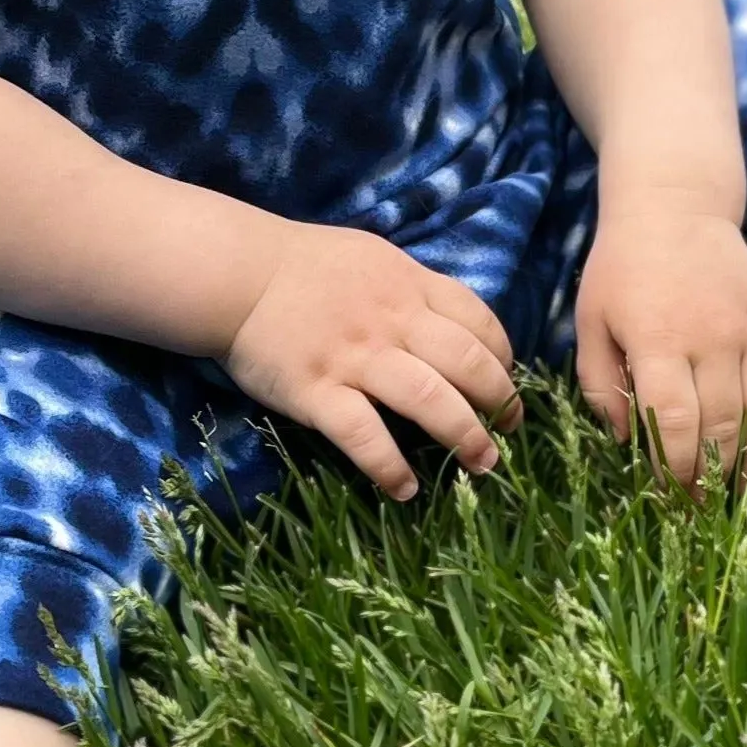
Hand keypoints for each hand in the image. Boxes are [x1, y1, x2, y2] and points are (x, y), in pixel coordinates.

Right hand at [224, 223, 521, 498]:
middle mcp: (392, 322)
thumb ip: (412, 288)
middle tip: (509, 431)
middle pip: (467, 364)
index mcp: (409, 286)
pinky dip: (390, 467)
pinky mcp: (318, 391)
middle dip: (499, 402)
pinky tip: (406, 488)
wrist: (237, 274)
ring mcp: (356, 358)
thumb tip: (452, 323)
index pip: (478, 321)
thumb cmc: (305, 266)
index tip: (507, 382)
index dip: (503, 357)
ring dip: (465, 436)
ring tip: (483, 464)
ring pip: (430, 400)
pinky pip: (364, 436)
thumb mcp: (372, 258)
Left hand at [574, 207, 746, 488]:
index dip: (675, 467)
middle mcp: (714, 337)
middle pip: (724, 423)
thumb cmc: (622, 269)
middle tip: (705, 507)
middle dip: (714, 473)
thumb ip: (601, 384)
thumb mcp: (591, 323)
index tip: (671, 496)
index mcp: (661, 340)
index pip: (675, 421)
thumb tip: (625, 440)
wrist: (671, 205)